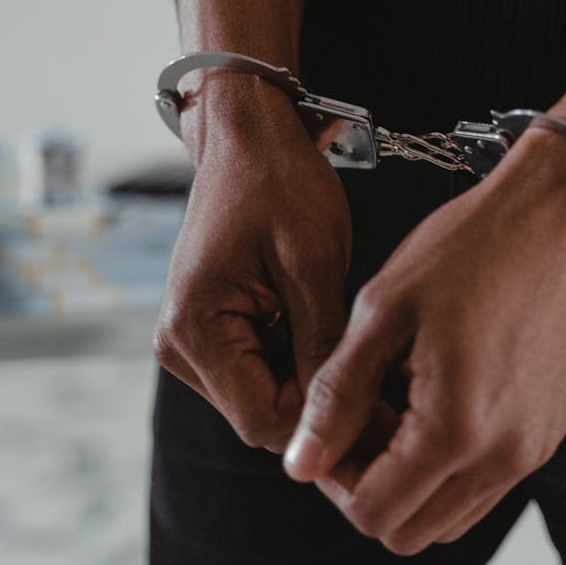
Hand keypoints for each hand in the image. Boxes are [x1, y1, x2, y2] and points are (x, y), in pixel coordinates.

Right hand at [154, 72, 351, 453]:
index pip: (264, 421)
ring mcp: (190, 337)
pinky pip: (256, 368)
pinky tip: (329, 338)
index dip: (325, 426)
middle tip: (385, 392)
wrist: (247, 137)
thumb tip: (342, 414)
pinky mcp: (207, 328)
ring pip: (261, 395)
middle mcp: (180, 343)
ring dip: (309, 384)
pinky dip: (294, 362)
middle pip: (260, 414)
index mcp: (197, 328)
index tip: (382, 415)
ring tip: (361, 358)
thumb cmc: (278, 183)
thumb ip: (322, 346)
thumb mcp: (314, 264)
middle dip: (320, 407)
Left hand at [283, 129, 565, 551]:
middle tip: (354, 421)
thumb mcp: (383, 311)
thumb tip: (299, 463)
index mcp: (456, 429)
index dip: (332, 480)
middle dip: (366, 490)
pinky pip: (483, 485)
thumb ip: (338, 395)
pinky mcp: (546, 434)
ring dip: (406, 483)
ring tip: (391, 408)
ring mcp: (532, 451)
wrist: (557, 218)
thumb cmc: (466, 249)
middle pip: (410, 532)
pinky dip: (445, 466)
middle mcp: (504, 459)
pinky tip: (430, 401)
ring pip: (448, 517)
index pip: (372, 513)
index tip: (325, 426)